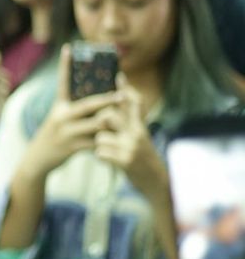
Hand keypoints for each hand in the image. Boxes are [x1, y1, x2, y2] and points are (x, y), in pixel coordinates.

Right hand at [20, 45, 120, 179]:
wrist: (39, 158)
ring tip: (124, 119)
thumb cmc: (54, 135)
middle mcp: (61, 117)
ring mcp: (67, 132)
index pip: (62, 82)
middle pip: (87, 105)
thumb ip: (75, 109)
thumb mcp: (58, 118)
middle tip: (122, 94)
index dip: (65, 65)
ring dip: (111, 122)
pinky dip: (106, 141)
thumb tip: (99, 99)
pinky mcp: (72, 147)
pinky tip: (115, 141)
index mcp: (59, 106)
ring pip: (95, 125)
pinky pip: (95, 142)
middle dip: (107, 99)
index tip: (69, 48)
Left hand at [93, 75, 168, 201]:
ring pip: (100, 136)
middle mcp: (137, 133)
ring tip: (111, 150)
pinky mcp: (126, 161)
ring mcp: (131, 147)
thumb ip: (129, 120)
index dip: (126, 89)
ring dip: (100, 144)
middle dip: (100, 122)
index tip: (118, 76)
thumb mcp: (139, 136)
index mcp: (139, 125)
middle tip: (103, 128)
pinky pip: (100, 152)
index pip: (134, 103)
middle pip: (107, 116)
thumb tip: (120, 100)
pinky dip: (101, 156)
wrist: (156, 182)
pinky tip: (110, 160)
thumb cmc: (142, 156)